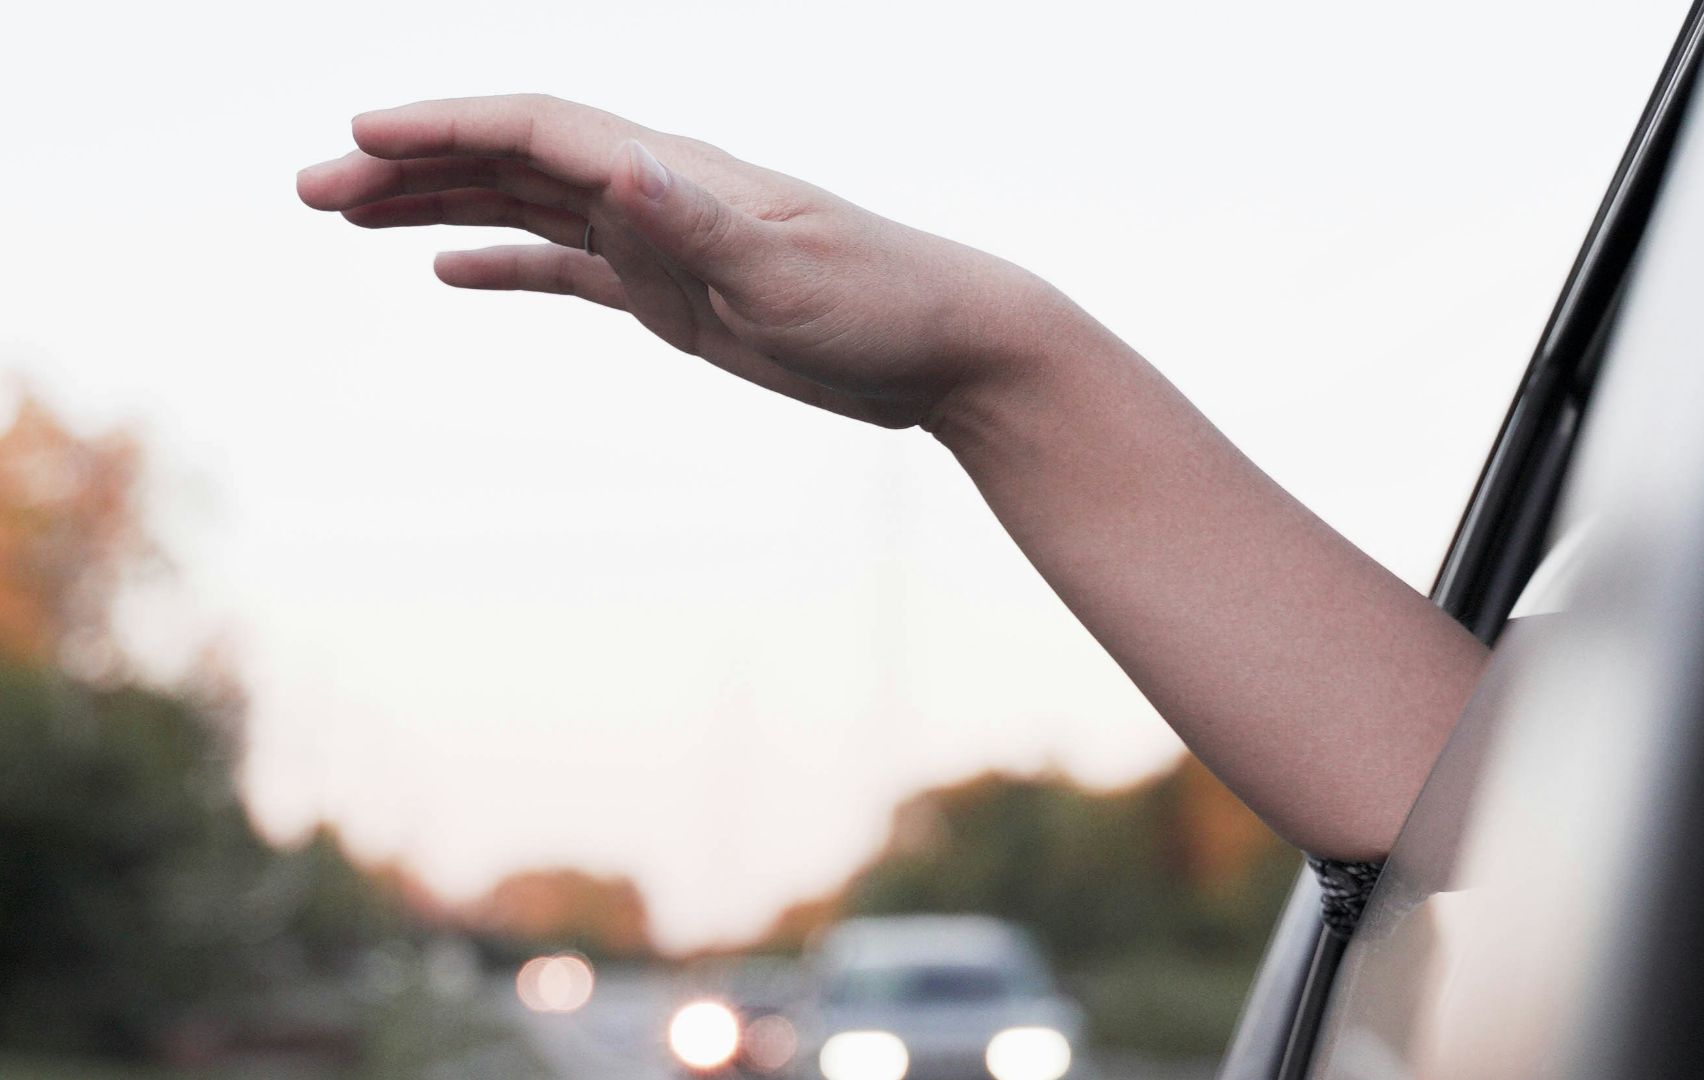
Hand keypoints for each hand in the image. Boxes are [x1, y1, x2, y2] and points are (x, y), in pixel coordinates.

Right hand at [297, 94, 1057, 428]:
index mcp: (676, 173)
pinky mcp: (677, 294)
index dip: (443, 127)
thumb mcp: (788, 276)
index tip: (356, 137)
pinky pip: (569, 267)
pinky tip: (450, 266)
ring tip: (348, 210)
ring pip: (527, 205)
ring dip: (438, 201)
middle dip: (411, 163)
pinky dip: (505, 260)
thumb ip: (696, 224)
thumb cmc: (885, 307)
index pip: (538, 129)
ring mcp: (662, 240)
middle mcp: (657, 192)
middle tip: (310, 187)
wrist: (950, 349)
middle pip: (510, 159)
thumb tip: (618, 166)